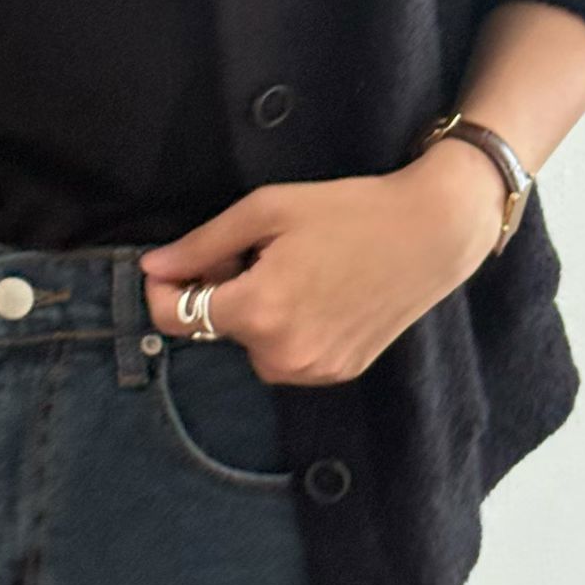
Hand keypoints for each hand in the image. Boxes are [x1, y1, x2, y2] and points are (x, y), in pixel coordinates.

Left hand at [137, 142, 505, 384]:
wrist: (432, 234)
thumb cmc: (349, 211)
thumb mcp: (267, 210)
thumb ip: (203, 245)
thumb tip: (153, 267)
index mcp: (258, 311)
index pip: (175, 318)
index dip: (161, 290)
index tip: (173, 265)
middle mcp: (282, 355)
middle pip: (217, 330)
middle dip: (220, 293)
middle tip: (256, 251)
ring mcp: (314, 371)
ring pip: (253, 347)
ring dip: (256, 315)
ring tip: (292, 270)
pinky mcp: (340, 373)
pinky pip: (289, 357)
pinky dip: (288, 330)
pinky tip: (319, 292)